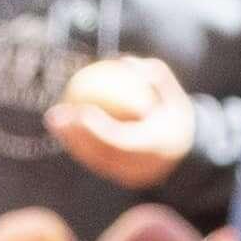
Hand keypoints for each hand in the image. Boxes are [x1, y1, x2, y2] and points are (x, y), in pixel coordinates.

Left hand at [47, 52, 195, 184]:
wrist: (187, 157)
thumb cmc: (176, 118)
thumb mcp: (174, 94)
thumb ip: (154, 75)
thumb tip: (124, 60)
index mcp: (155, 146)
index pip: (121, 139)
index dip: (97, 127)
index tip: (80, 110)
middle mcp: (140, 166)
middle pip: (100, 153)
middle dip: (74, 135)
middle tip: (56, 114)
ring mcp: (130, 176)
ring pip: (93, 160)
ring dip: (70, 141)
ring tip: (54, 120)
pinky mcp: (121, 179)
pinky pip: (95, 163)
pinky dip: (79, 146)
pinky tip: (64, 129)